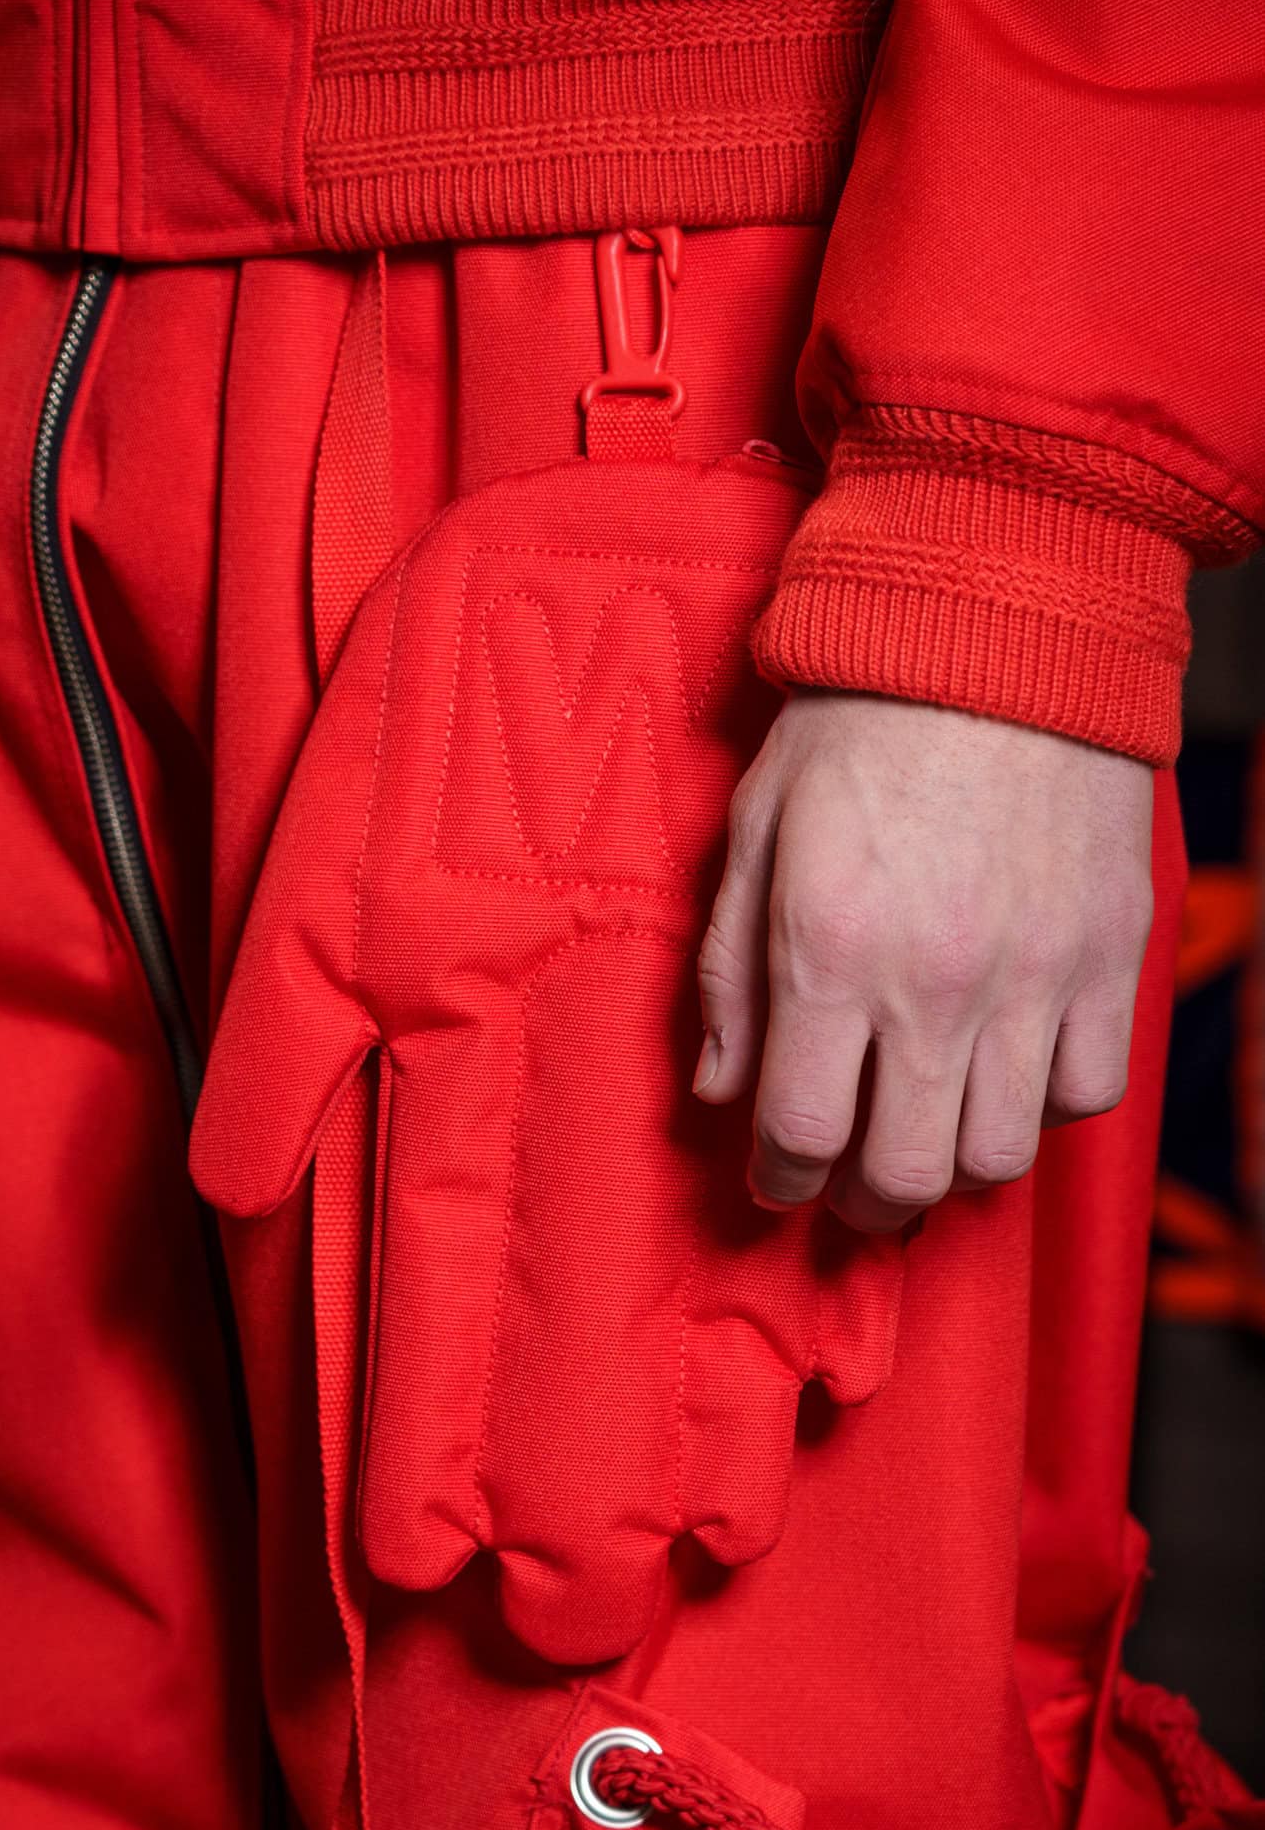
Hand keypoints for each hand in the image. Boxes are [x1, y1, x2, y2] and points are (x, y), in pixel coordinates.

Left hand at [695, 693, 1154, 1233]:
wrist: (1003, 626)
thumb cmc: (862, 721)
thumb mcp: (756, 833)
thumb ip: (730, 974)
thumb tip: (720, 1088)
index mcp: (831, 952)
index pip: (802, 1132)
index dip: (783, 1179)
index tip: (780, 1177)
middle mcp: (936, 983)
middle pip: (906, 1172)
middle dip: (864, 1204)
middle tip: (850, 1191)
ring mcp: (1035, 975)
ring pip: (1000, 1153)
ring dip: (953, 1167)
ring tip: (926, 1139)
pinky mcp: (1110, 954)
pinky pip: (1086, 1090)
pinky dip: (1041, 1108)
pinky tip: (1004, 1077)